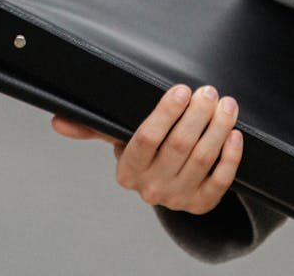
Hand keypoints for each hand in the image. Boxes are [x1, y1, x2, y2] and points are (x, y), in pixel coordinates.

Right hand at [51, 84, 242, 214]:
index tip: (181, 90)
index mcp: (128, 171)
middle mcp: (152, 188)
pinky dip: (230, 156)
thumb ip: (95, 128)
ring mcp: (179, 198)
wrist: (170, 187)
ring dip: (218, 128)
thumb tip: (59, 121)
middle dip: (197, 114)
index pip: (146, 140)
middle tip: (208, 91)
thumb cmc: (146, 155)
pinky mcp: (203, 204)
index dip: (166, 114)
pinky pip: (222, 179)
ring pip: (203, 158)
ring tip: (226, 104)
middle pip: (179, 146)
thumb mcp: (121, 140)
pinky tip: (235, 134)